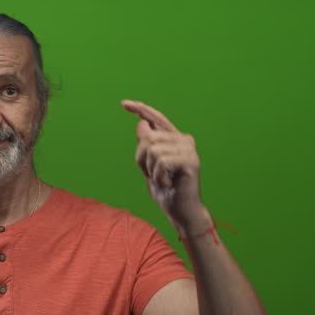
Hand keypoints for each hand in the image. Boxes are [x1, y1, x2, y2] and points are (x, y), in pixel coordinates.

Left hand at [121, 100, 203, 226]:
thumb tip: (141, 124)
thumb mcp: (149, 166)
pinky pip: (161, 161)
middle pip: (148, 138)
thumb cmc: (165, 189)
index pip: (156, 119)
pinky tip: (169, 183)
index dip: (141, 110)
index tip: (124, 104)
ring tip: (163, 180)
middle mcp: (184, 139)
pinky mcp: (191, 160)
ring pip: (153, 149)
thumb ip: (146, 146)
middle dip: (142, 160)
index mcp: (174, 139)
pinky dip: (159, 176)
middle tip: (153, 176)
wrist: (180, 210)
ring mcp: (189, 149)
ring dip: (151, 170)